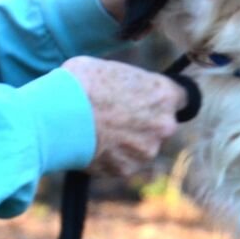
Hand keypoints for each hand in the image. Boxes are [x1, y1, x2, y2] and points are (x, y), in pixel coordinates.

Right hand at [62, 56, 185, 176]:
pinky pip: (123, 162)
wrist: (56, 115)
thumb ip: (131, 83)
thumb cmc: (81, 83)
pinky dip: (110, 157)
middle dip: (145, 122)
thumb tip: (129, 88)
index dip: (166, 100)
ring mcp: (147, 150)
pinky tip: (92, 145)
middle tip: (118, 116)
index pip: (183, 98)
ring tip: (99, 130)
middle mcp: (164, 125)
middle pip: (162, 124)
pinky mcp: (127, 169)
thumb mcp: (111, 69)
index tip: (155, 101)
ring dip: (127, 141)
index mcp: (164, 95)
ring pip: (142, 146)